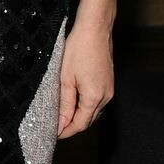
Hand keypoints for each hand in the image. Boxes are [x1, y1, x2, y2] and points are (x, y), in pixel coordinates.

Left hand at [57, 21, 111, 138]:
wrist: (95, 29)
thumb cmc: (79, 49)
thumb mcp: (66, 79)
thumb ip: (65, 104)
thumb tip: (62, 123)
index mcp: (94, 97)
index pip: (81, 124)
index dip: (67, 131)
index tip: (54, 134)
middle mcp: (106, 96)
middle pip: (88, 120)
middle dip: (72, 125)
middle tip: (55, 126)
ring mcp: (109, 89)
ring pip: (93, 111)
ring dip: (79, 115)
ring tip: (62, 114)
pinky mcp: (109, 82)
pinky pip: (97, 101)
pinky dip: (85, 105)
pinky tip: (73, 101)